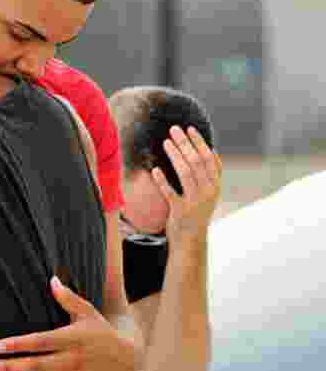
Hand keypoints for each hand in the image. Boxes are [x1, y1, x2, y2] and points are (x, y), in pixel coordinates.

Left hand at [0, 277, 140, 370]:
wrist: (127, 360)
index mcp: (74, 339)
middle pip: (36, 366)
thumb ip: (68, 299)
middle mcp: (74, 361)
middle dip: (9, 368)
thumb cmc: (101, 332)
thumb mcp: (88, 313)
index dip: (17, 345)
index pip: (40, 342)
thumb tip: (52, 279)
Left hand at [153, 125, 221, 242]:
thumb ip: (209, 175)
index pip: (210, 159)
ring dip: (175, 155)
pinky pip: (170, 193)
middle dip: (186, 143)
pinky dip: (162, 181)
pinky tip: (155, 170)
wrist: (191, 241)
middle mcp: (208, 192)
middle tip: (174, 129)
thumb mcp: (208, 194)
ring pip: (186, 173)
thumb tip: (210, 150)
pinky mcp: (181, 211)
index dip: (200, 143)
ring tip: (166, 142)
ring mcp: (195, 202)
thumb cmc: (196, 213)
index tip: (189, 128)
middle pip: (197, 162)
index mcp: (215, 186)